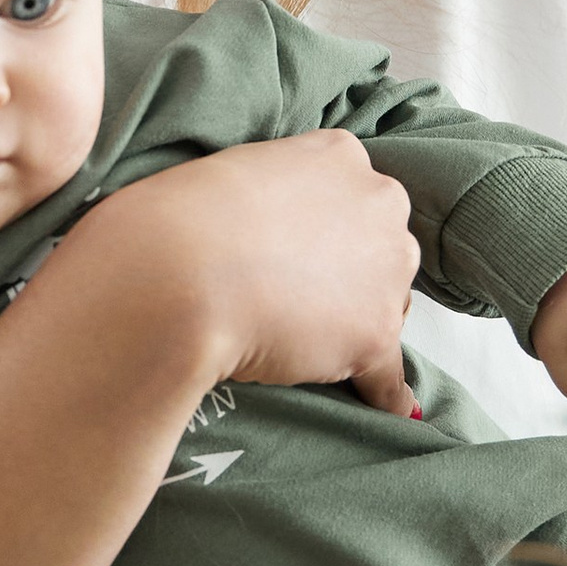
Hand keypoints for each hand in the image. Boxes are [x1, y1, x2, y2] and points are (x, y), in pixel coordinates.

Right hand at [74, 132, 422, 421]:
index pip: (353, 199)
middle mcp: (379, 202)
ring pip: (386, 304)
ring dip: (354, 323)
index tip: (295, 252)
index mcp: (340, 155)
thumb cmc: (180, 219)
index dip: (326, 231)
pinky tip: (389, 410)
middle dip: (352, 273)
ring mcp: (385, 270)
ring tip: (302, 343)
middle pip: (382, 248)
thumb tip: (271, 233)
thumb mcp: (235, 173)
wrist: (176, 273)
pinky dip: (384, 391)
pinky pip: (388, 372)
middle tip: (295, 296)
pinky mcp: (374, 333)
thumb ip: (275, 196)